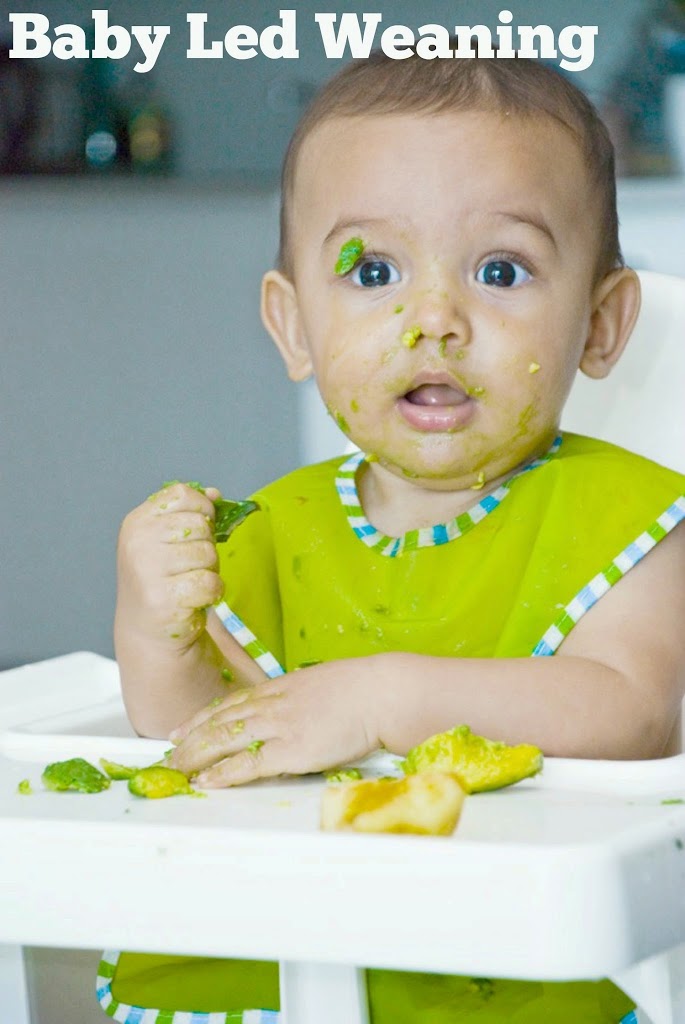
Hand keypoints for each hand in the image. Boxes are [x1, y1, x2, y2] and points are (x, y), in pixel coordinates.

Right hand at [116, 481, 223, 649]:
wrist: (147, 629)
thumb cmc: (163, 579)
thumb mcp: (168, 540)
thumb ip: (190, 513)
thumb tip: (214, 493)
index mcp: (137, 521)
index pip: (182, 494)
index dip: (202, 508)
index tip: (199, 528)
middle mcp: (137, 541)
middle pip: (200, 525)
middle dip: (207, 545)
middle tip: (191, 566)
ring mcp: (147, 569)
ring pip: (208, 554)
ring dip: (210, 570)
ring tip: (190, 582)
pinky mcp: (163, 598)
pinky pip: (211, 582)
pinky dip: (212, 592)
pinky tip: (195, 598)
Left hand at [166, 659, 382, 785]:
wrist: (381, 693)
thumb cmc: (362, 690)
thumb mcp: (321, 685)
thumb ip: (300, 699)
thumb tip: (294, 711)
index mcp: (280, 688)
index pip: (230, 704)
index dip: (202, 717)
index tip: (182, 727)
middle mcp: (273, 705)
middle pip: (219, 720)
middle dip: (190, 738)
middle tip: (168, 754)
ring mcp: (280, 726)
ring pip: (224, 739)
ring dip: (196, 755)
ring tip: (176, 768)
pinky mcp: (292, 750)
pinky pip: (248, 764)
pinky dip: (223, 772)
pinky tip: (206, 780)